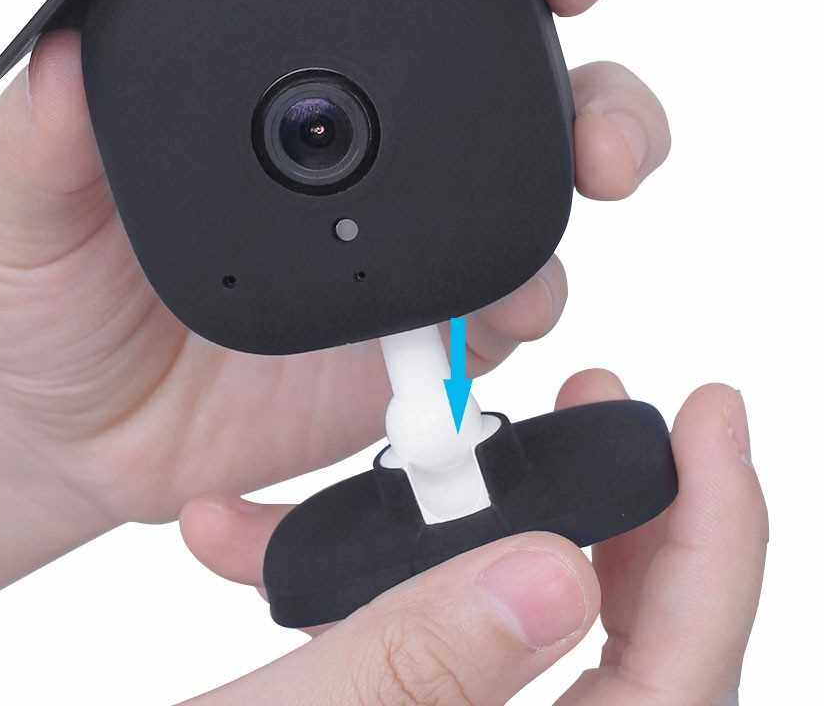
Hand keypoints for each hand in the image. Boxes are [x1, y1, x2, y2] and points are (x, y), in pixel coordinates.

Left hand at [0, 0, 670, 529]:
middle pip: (484, 9)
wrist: (79, 434)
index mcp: (256, 54)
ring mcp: (403, 215)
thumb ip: (39, 136)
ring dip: (601, 122)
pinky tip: (518, 292)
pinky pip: (517, 283)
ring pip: (539, 141)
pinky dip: (541, 276)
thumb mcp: (12, 204)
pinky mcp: (429, 313)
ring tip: (595, 154)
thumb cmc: (40, 299)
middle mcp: (350, 119)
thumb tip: (65, 52)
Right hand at [180, 372, 767, 703]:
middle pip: (643, 645)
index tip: (712, 415)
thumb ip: (425, 666)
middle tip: (597, 402)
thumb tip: (555, 575)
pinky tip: (350, 536)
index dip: (722, 533)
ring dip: (525, 528)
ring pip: (552, 636)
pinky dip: (426, 576)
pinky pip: (463, 642)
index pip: (686, 671)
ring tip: (487, 446)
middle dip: (632, 508)